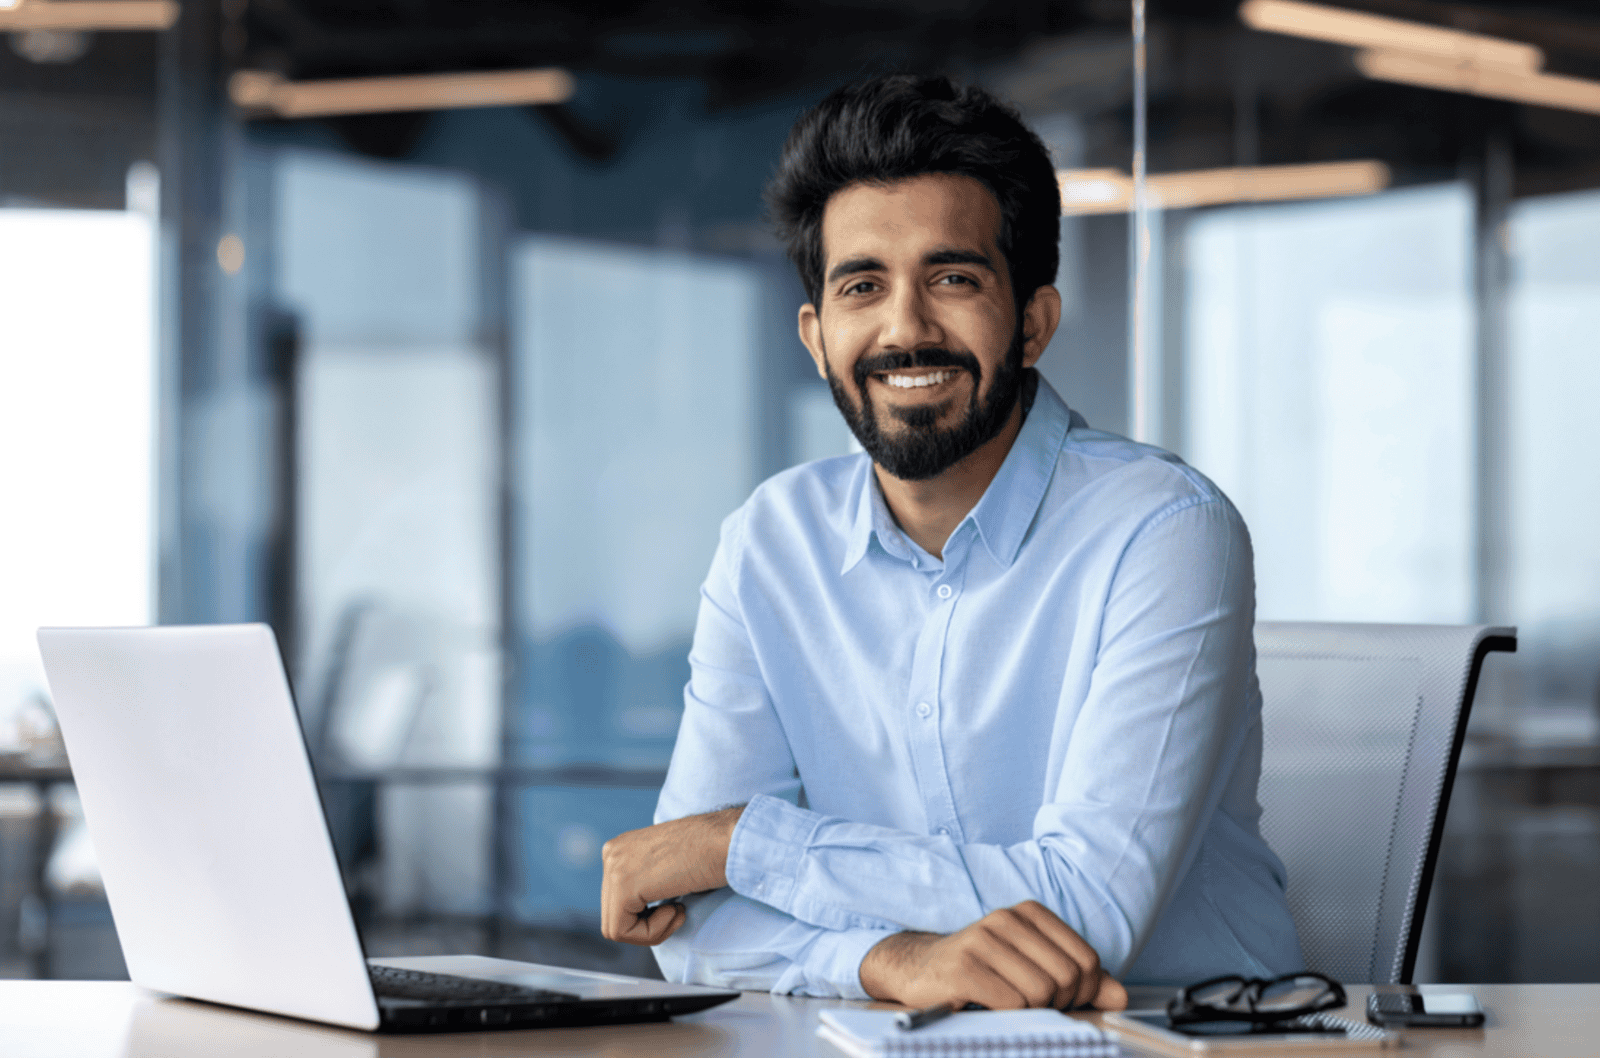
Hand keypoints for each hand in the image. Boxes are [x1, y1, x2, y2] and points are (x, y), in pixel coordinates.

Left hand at [600, 807, 742, 945]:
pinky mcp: (624, 885)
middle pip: (612, 916)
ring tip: (678, 909)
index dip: (647, 915)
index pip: (617, 902)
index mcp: (621, 847)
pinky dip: (652, 932)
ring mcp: (614, 867)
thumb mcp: (668, 866)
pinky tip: (676, 908)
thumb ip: (646, 882)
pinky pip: (622, 931)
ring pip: (615, 928)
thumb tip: (636, 914)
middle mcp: (612, 852)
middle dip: (647, 925)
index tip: (675, 903)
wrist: (729, 840)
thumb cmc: (711, 854)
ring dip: (651, 930)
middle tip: (679, 910)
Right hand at [859, 901, 1128, 1011]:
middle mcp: (1006, 918)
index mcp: (1030, 913)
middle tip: (1033, 1007)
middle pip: (1067, 978)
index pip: (1087, 961)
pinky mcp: (963, 966)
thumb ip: (1080, 981)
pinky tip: (990, 1007)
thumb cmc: (981, 970)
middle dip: (1058, 1005)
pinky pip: (1011, 1004)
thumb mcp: (1033, 968)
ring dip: (1030, 1012)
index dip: (1082, 993)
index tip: (1060, 1000)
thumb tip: (1120, 997)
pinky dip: (1008, 1015)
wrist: (917, 969)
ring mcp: (982, 939)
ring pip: (1041, 993)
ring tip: (1008, 1005)